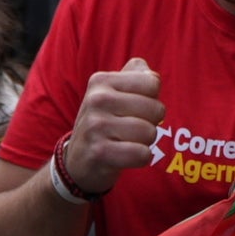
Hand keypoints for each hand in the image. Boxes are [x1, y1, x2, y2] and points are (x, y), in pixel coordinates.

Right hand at [64, 58, 163, 195]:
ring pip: (150, 132)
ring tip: (125, 142)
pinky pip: (142, 154)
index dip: (151, 99)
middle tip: (130, 129)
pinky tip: (125, 156)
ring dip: (145, 142)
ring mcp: (95, 126)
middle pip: (156, 109)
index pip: (153, 83)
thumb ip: (137, 75)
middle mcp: (96, 99)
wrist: (78, 160)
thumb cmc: (106, 122)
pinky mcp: (99, 152)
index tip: (133, 108)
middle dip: (150, 123)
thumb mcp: (115, 92)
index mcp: (102, 80)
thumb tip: (152, 76)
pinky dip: (141, 158)